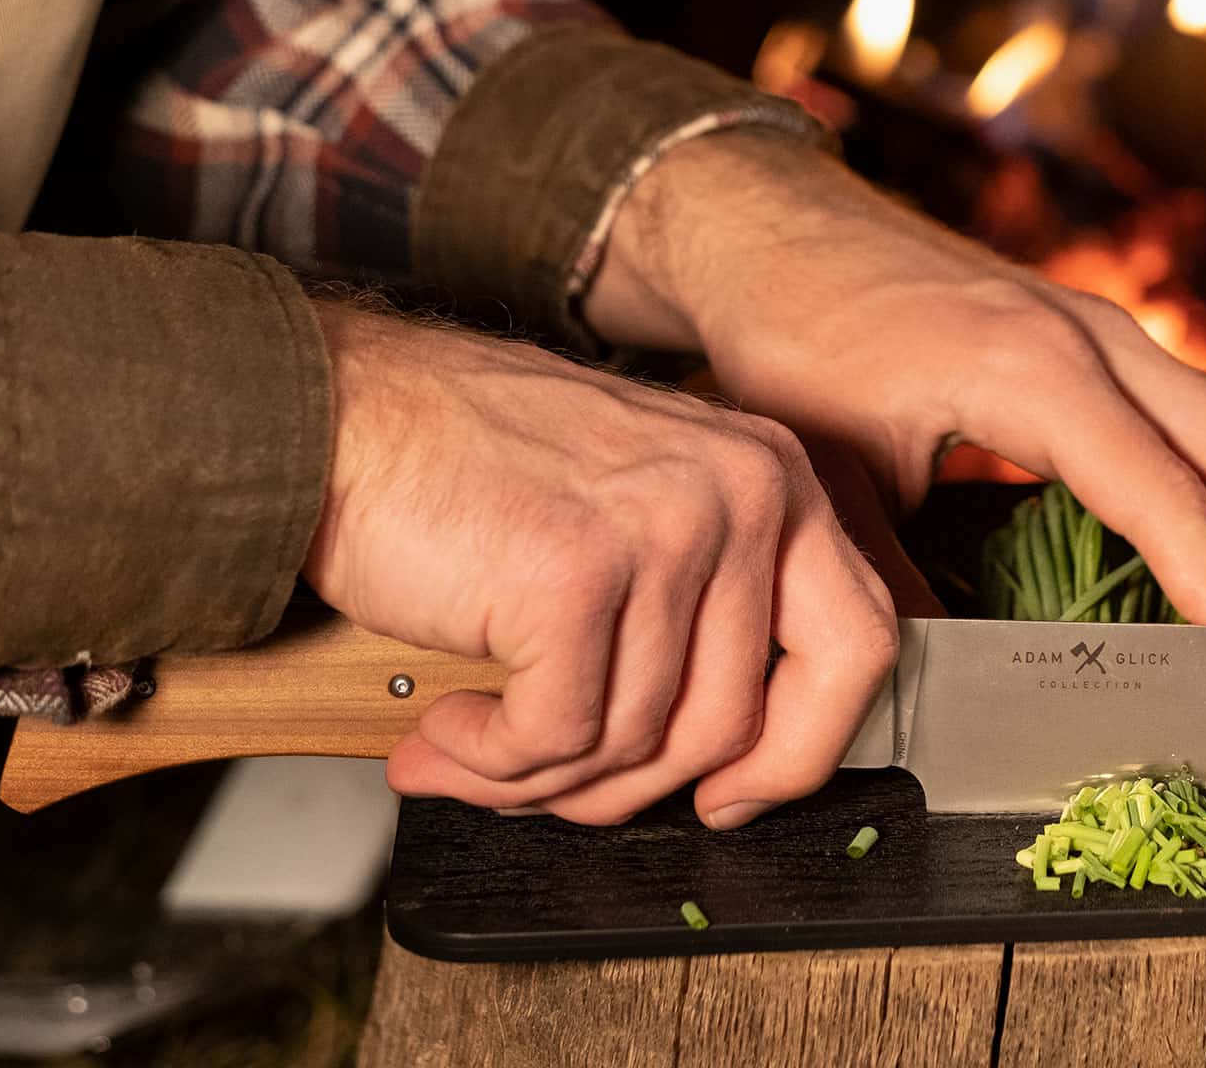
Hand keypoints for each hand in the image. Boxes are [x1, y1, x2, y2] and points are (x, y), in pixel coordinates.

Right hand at [302, 301, 897, 826]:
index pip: (859, 641)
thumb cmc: (473, 464)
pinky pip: (557, 737)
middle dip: (642, 786)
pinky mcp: (575, 576)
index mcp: (772, 476)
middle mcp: (741, 493)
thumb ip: (702, 608)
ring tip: (477, 748)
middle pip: (742, 721)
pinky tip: (451, 729)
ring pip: (640, 742)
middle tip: (559, 787)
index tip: (737, 794)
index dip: (805, 747)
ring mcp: (665, 531)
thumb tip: (727, 758)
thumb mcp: (638, 505)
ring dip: (545, 776)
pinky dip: (493, 761)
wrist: (346, 411)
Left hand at [587, 132, 1205, 627]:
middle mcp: (1089, 335)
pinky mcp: (1085, 328)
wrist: (773, 228)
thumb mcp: (835, 475)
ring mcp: (1095, 324)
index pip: (1164, 493)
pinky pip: (1193, 403)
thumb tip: (946, 679)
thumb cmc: (791, 336)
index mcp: (1031, 372)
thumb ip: (896, 580)